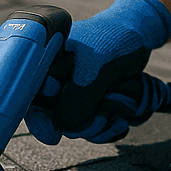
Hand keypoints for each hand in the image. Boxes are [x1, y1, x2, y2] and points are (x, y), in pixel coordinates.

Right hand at [25, 0, 170, 143]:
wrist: (140, 35)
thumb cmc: (113, 39)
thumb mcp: (94, 66)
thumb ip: (78, 97)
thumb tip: (66, 126)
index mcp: (46, 67)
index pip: (30, 101)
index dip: (40, 121)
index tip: (52, 134)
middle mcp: (58, 83)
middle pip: (57, 121)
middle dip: (80, 126)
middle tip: (100, 119)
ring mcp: (76, 96)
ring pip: (79, 128)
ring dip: (99, 127)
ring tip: (117, 114)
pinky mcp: (94, 105)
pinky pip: (96, 129)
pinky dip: (109, 128)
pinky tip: (121, 119)